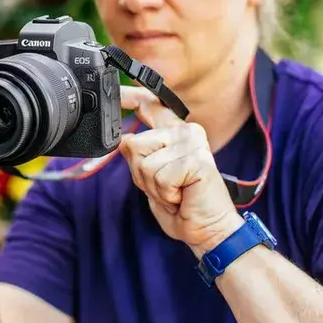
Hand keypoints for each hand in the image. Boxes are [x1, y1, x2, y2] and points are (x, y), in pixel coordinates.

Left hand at [119, 86, 243, 256]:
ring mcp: (193, 143)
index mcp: (175, 133)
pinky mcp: (197, 159)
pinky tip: (182, 196)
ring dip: (154, 187)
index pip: (150, 106)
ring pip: (144, 163)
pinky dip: (165, 193)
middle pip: (135, 145)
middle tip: (166, 188)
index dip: (129, 97)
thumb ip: (139, 157)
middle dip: (142, 175)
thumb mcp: (151, 179)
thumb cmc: (182, 207)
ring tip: (175, 192)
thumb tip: (124, 139)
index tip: (114, 91)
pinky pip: (159, 176)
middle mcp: (186, 132)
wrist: (207, 230)